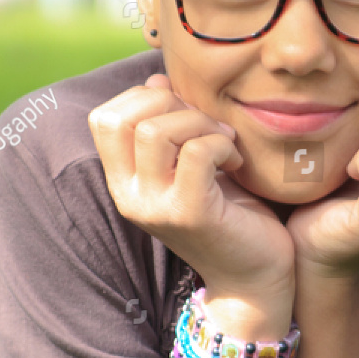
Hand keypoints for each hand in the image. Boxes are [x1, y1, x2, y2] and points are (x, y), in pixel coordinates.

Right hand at [89, 74, 295, 319]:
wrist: (255, 276)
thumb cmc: (230, 213)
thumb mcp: (191, 163)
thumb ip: (170, 125)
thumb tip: (156, 81)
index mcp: (124, 182)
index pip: (103, 118)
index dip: (143, 98)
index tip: (183, 111)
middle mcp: (130, 197)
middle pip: (122, 118)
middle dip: (171, 104)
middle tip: (208, 125)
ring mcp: (155, 207)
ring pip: (156, 130)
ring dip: (200, 123)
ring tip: (225, 142)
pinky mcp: (189, 213)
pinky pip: (196, 152)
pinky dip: (221, 143)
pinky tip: (236, 160)